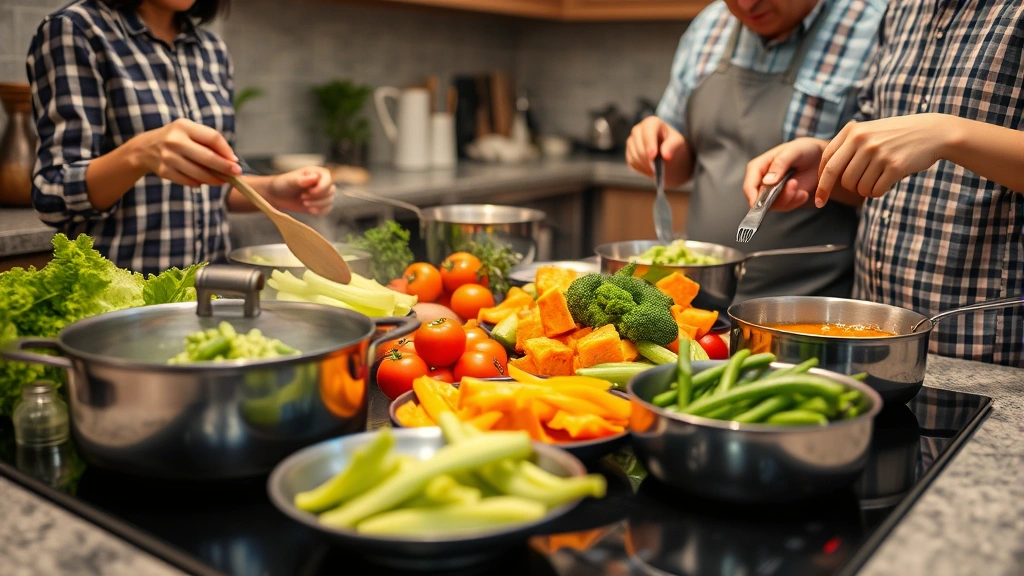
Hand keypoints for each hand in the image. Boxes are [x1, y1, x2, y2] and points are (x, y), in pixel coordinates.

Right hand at [134, 118, 240, 186]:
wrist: (145, 148)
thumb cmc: (176, 139)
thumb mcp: (189, 131)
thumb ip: (209, 142)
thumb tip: (232, 160)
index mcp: (184, 126)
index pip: (213, 137)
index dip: (226, 150)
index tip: (235, 161)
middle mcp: (175, 140)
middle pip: (207, 157)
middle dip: (225, 167)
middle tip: (236, 174)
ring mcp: (168, 157)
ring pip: (199, 173)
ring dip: (214, 179)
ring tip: (223, 180)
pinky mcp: (164, 172)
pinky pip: (188, 181)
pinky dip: (199, 183)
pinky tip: (204, 181)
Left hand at [266, 166, 335, 214]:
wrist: (277, 196)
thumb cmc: (283, 184)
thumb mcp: (291, 181)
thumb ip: (302, 180)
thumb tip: (315, 178)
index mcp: (317, 172)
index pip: (328, 179)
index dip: (322, 188)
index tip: (309, 192)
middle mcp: (321, 182)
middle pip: (331, 191)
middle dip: (318, 197)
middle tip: (302, 197)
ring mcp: (321, 194)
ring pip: (330, 201)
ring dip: (318, 204)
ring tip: (304, 203)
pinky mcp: (319, 204)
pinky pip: (327, 209)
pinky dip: (320, 211)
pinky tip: (309, 210)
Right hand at [625, 116, 688, 186]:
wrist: (666, 153)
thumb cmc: (672, 144)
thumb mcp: (677, 143)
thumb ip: (671, 146)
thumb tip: (666, 155)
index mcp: (651, 122)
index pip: (647, 131)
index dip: (649, 144)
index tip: (653, 156)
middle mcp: (638, 129)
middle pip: (639, 145)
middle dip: (648, 158)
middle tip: (657, 169)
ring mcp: (631, 140)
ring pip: (634, 155)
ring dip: (645, 165)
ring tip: (656, 169)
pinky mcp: (628, 152)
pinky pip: (632, 162)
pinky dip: (641, 168)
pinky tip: (649, 169)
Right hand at [744, 138, 826, 210]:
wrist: (818, 157)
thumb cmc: (803, 150)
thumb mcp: (792, 152)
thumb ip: (779, 164)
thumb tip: (767, 181)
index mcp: (758, 167)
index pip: (749, 185)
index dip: (753, 197)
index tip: (764, 204)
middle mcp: (762, 181)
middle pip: (761, 199)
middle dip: (779, 197)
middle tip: (794, 184)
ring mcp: (772, 192)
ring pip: (774, 205)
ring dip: (790, 199)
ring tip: (801, 189)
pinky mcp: (783, 198)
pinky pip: (785, 207)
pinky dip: (796, 202)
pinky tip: (803, 193)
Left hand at [817, 115, 948, 205]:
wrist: (933, 132)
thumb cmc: (895, 136)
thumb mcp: (868, 132)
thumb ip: (846, 147)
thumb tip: (822, 176)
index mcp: (852, 131)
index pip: (827, 163)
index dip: (822, 185)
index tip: (819, 200)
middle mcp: (862, 141)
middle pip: (841, 179)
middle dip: (848, 189)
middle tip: (861, 185)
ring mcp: (879, 153)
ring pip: (858, 188)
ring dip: (866, 190)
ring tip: (879, 177)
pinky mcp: (895, 166)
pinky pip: (875, 192)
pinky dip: (878, 192)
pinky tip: (887, 181)